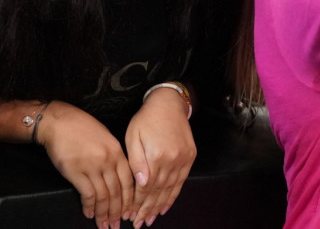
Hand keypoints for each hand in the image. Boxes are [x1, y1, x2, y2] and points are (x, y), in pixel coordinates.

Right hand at [39, 102, 133, 228]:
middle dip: (117, 212)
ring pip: (103, 196)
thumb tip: (119, 180)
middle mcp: (108, 160)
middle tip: (116, 226)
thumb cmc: (82, 129)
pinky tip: (89, 214)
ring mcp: (92, 166)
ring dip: (103, 214)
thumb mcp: (106, 139)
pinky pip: (87, 194)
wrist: (59, 122)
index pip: (129, 182)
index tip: (129, 213)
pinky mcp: (76, 171)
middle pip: (117, 192)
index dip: (129, 201)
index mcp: (117, 152)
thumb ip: (114, 157)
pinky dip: (89, 206)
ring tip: (103, 225)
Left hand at [125, 88, 195, 227]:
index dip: (137, 203)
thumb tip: (142, 184)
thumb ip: (137, 161)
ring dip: (159, 206)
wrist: (169, 104)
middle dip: (147, 209)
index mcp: (156, 155)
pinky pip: (181, 182)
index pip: (145, 187)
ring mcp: (183, 160)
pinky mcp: (190, 158)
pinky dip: (173, 195)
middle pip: (158, 191)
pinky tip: (166, 206)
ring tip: (151, 219)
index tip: (129, 215)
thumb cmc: (146, 119)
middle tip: (139, 223)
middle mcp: (172, 160)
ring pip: (170, 189)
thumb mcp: (133, 136)